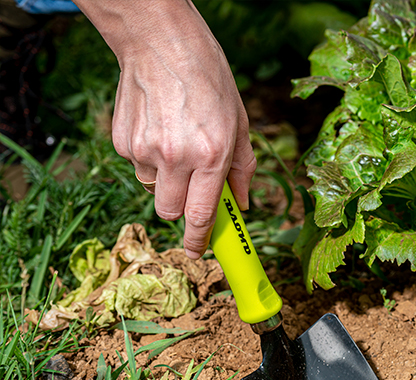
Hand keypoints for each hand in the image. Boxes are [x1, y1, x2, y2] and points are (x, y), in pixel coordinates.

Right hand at [75, 0, 256, 258]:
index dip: (199, 240)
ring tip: (176, 141)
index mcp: (210, 155)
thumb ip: (242, 167)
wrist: (160, 41)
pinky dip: (147, 157)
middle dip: (182, 208)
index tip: (198, 252)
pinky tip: (158, 127)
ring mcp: (144, 149)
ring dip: (165, 179)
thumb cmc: (208, 78)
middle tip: (192, 187)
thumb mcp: (239, 122)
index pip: (200, 215)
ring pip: (152, 189)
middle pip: (170, 212)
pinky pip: (136, 166)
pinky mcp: (121, 141)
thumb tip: (243, 202)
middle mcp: (175, 157)